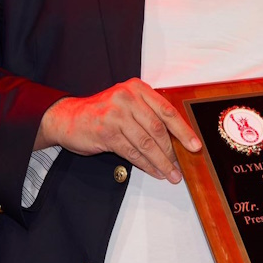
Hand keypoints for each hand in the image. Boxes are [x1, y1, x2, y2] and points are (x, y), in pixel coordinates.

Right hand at [36, 78, 201, 182]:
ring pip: (147, 143)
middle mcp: (127, 98)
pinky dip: (146, 165)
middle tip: (181, 166)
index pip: (166, 110)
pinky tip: (154, 171)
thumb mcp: (126, 102)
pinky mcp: (107, 132)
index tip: (195, 145)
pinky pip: (132, 152)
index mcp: (137, 88)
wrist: (67, 117)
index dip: (183, 130)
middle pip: (158, 128)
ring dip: (161, 162)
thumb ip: (147, 112)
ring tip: (171, 174)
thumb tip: (176, 137)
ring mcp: (116, 115)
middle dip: (172, 151)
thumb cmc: (101, 112)